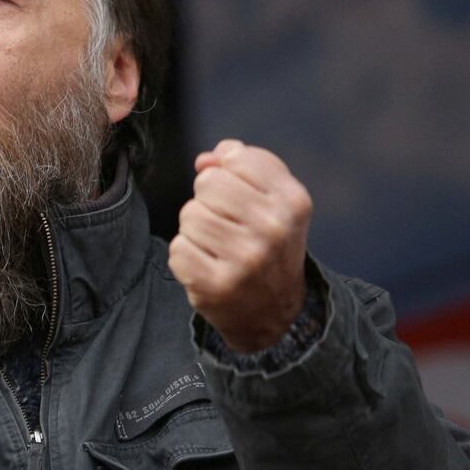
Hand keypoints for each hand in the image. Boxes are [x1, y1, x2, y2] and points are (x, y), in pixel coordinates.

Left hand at [169, 139, 311, 351]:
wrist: (273, 312)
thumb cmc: (269, 247)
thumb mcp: (275, 201)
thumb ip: (244, 167)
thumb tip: (205, 160)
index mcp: (292, 201)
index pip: (236, 157)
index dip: (229, 173)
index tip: (240, 196)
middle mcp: (273, 228)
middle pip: (207, 182)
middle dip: (209, 200)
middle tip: (226, 225)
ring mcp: (245, 259)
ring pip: (189, 214)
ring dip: (195, 229)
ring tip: (217, 247)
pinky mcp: (216, 284)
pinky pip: (178, 248)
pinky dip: (187, 256)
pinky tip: (208, 266)